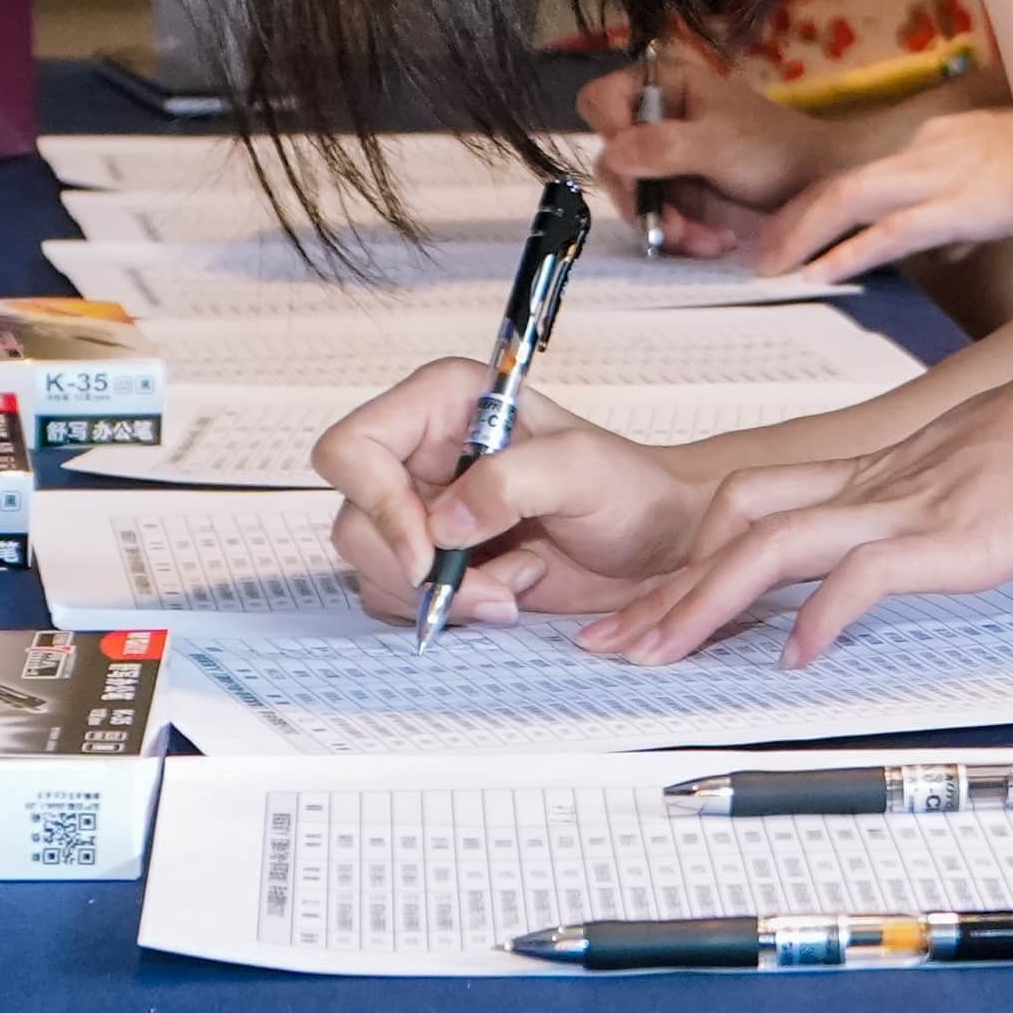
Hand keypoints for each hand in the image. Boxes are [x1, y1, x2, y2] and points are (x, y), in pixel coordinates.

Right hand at [314, 366, 705, 627]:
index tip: (430, 551)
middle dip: (420, 569)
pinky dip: (454, 609)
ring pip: (374, 566)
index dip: (377, 503)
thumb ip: (509, 483)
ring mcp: (426, 508)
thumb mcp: (580, 471)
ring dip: (447, 593)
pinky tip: (512, 592)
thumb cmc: (632, 489)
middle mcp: (422, 452)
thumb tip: (441, 525)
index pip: (353, 447)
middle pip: (356, 519)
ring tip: (520, 581)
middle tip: (496, 590)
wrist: (660, 543)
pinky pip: (402, 596)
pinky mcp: (438, 557)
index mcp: (444, 403)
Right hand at [570, 40, 881, 247]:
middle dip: (643, 199)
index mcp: (663, 86)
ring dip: (664, 225)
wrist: (818, 183)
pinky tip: (713, 241)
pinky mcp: (677, 196)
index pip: (601, 100)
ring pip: (633, 199)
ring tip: (707, 240)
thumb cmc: (774, 148)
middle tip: (673, 226)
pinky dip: (680, 237)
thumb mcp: (719, 144)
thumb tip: (612, 154)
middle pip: (611, 161)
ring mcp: (663, 162)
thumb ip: (665, 146)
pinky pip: (656, 220)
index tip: (633, 165)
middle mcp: (655, 121)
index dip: (610, 132)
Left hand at [580, 353, 1012, 667]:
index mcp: (873, 470)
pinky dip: (821, 616)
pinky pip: (863, 573)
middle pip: (733, 523)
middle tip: (612, 640)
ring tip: (663, 653)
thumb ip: (924, 508)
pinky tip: (796, 655)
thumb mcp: (969, 472)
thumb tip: (896, 554)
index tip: (645, 603)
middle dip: (664, 588)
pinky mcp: (948, 533)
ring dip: (705, 602)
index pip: (749, 503)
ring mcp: (906, 503)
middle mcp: (872, 482)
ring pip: (771, 545)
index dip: (687, 554)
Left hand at [746, 109, 1012, 279]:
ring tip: (770, 267)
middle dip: (789, 219)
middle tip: (755, 255)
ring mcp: (942, 174)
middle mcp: (927, 150)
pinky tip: (821, 273)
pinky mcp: (963, 204)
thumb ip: (964, 214)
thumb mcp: (1000, 185)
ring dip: (801, 234)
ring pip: (849, 199)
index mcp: (935, 143)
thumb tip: (944, 246)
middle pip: (837, 182)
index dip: (812, 205)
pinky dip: (851, 252)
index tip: (781, 232)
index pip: (857, 174)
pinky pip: (894, 230)